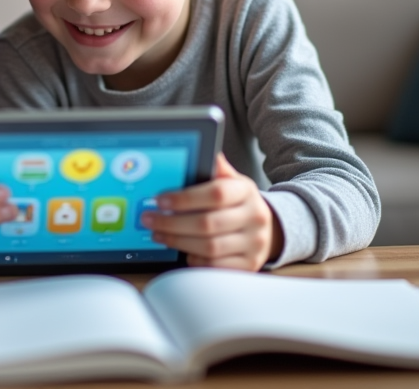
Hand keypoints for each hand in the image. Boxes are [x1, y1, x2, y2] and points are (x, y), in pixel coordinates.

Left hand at [142, 153, 283, 270]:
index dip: (184, 198)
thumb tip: (207, 152)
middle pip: (207, 224)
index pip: (215, 194)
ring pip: (209, 247)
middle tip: (149, 219)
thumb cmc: (239, 203)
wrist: (269, 229)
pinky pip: (215, 266)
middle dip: (172, 222)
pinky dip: (195, 259)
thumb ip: (216, 170)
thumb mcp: (232, 182)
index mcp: (246, 192)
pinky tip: (183, 250)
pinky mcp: (248, 266)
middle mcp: (254, 218)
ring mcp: (254, 244)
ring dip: (177, 241)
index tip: (160, 199)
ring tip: (158, 233)